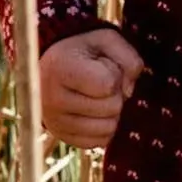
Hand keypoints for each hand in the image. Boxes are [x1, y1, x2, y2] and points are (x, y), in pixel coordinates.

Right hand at [41, 29, 145, 149]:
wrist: (52, 64)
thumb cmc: (83, 50)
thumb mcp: (107, 40)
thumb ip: (129, 59)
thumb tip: (128, 93)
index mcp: (60, 68)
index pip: (108, 85)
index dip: (114, 73)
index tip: (99, 64)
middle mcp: (51, 98)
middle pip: (111, 108)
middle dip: (115, 93)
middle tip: (99, 80)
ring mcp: (54, 121)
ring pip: (108, 129)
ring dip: (111, 112)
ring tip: (96, 96)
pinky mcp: (61, 136)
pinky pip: (100, 142)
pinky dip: (104, 127)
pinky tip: (93, 111)